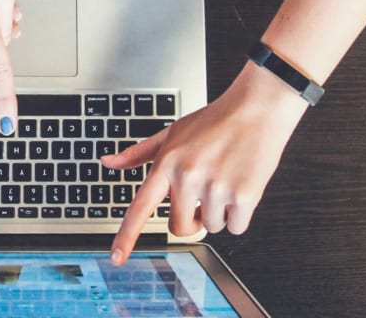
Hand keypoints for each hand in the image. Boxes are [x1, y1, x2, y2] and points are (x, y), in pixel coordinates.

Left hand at [102, 63, 308, 263]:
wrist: (257, 108)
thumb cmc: (215, 120)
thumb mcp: (172, 132)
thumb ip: (139, 153)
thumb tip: (108, 162)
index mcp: (167, 163)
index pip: (141, 207)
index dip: (127, 236)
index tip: (116, 258)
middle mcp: (188, 177)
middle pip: (180, 228)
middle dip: (192, 219)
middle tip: (203, 196)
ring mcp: (216, 187)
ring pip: (211, 227)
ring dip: (219, 212)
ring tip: (225, 179)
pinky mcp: (244, 195)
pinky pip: (236, 227)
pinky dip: (240, 214)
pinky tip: (241, 185)